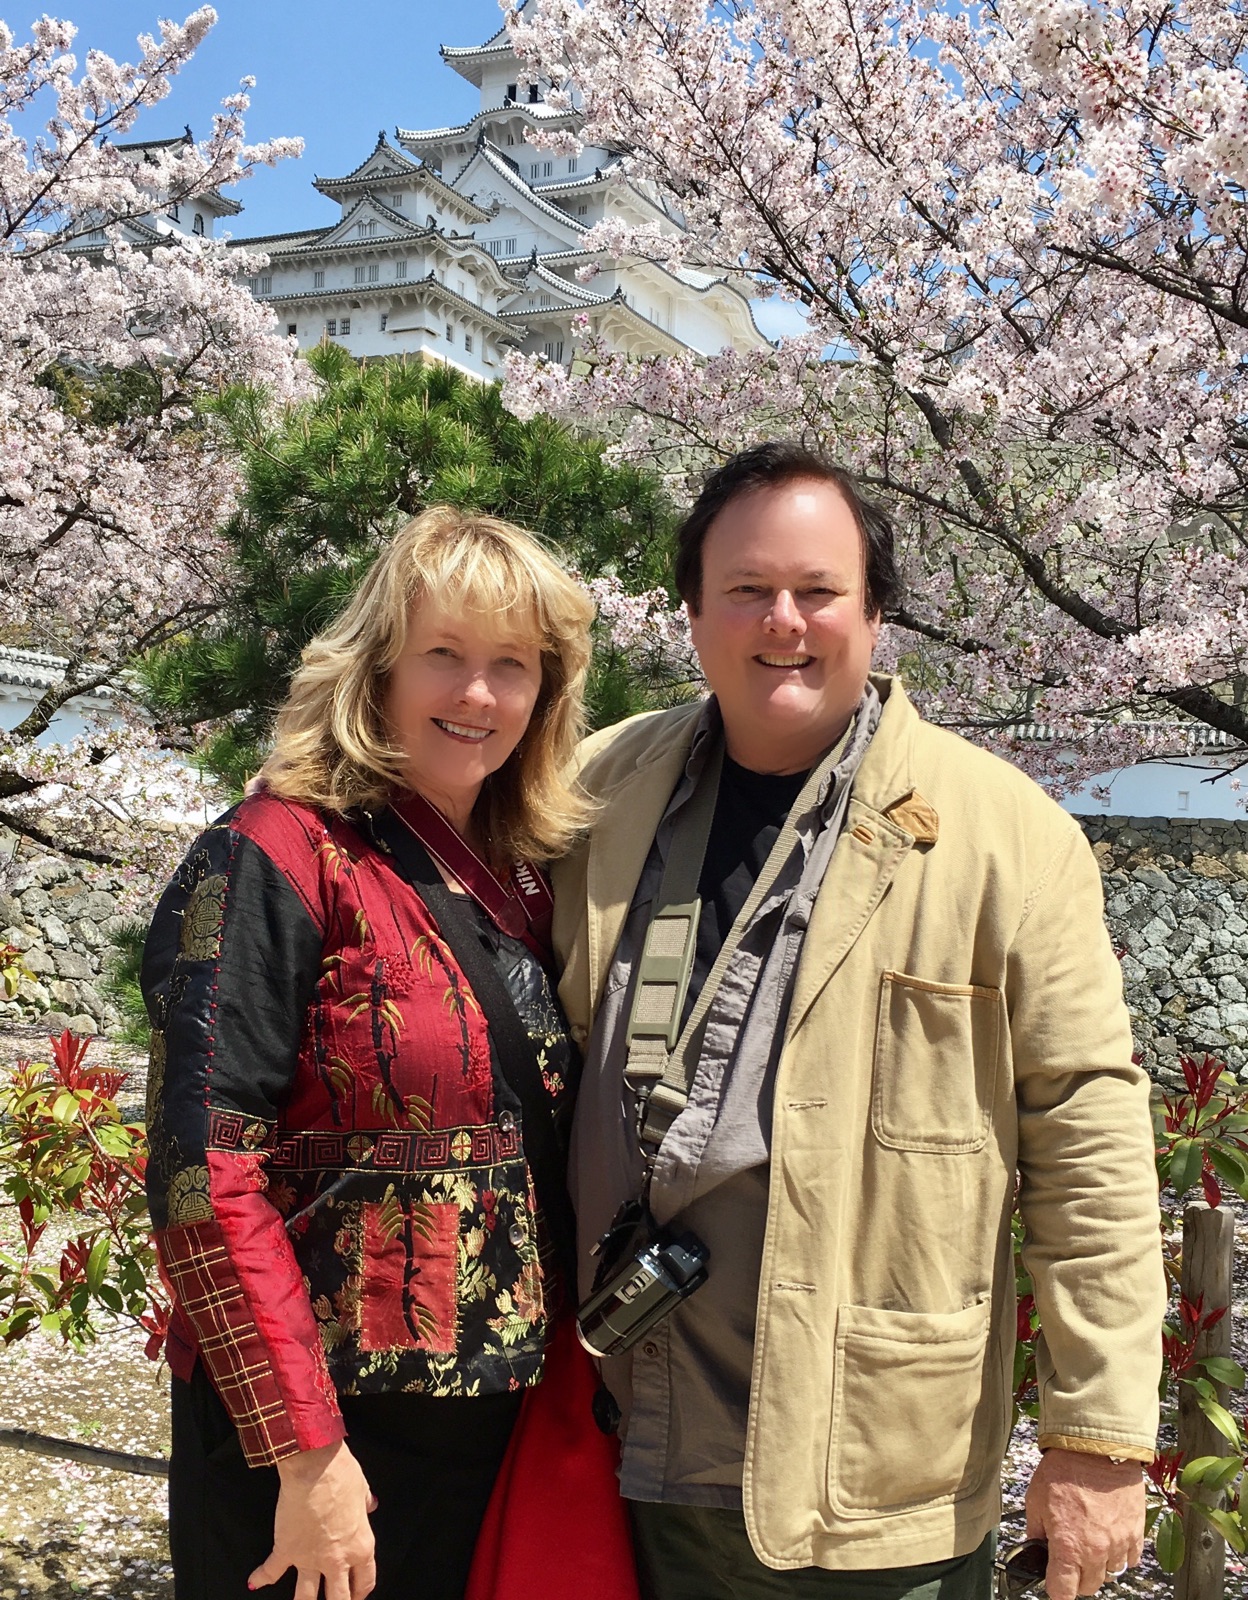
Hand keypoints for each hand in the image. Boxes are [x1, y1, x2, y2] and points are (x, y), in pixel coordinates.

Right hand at [249, 1440, 377, 1599]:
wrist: (314, 1466)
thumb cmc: (340, 1473)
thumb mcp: (362, 1489)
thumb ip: (366, 1504)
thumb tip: (370, 1505)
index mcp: (360, 1546)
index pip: (365, 1582)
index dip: (360, 1592)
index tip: (356, 1594)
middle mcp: (336, 1559)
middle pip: (338, 1599)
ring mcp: (310, 1558)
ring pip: (306, 1598)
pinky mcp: (286, 1550)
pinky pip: (271, 1571)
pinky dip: (261, 1577)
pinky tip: (254, 1582)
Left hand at [1025, 1448, 1143, 1598]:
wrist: (1096, 1449)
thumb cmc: (1063, 1470)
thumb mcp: (1035, 1500)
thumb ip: (1036, 1531)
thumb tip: (1036, 1547)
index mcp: (1068, 1546)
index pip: (1063, 1592)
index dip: (1056, 1590)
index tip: (1054, 1583)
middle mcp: (1095, 1551)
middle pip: (1088, 1586)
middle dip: (1076, 1577)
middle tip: (1070, 1559)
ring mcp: (1118, 1544)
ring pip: (1109, 1573)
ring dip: (1098, 1564)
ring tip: (1089, 1542)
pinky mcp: (1135, 1533)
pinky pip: (1129, 1559)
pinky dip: (1119, 1554)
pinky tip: (1108, 1538)